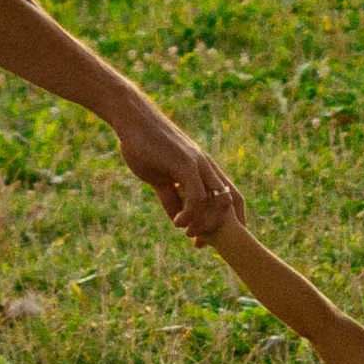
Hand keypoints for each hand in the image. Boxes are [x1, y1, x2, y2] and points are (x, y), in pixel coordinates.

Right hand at [113, 99, 242, 241]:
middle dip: (220, 228)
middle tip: (199, 243)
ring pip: (218, 202)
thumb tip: (178, 218)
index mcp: (204, 169)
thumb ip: (171, 197)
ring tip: (187, 232)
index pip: (231, 196)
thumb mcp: (159, 177)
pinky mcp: (186, 163)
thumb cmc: (144, 146)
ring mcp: (199, 164)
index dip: (230, 221)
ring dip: (205, 224)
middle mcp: (207, 166)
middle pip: (231, 202)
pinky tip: (178, 223)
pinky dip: (191, 215)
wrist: (132, 120)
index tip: (215, 241)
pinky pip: (198, 197)